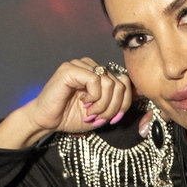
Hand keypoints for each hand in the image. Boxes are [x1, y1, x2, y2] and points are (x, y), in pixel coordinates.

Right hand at [0, 58, 134, 148]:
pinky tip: (83, 103)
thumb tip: (138, 96)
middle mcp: (91, 67)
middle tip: (99, 118)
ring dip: (103, 104)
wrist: (47, 121)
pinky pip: (95, 79)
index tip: (113, 118)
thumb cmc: (70, 116)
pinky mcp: (70, 69)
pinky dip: (93, 96)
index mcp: (99, 75)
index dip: (124, 103)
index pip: (125, 81)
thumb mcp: (102, 112)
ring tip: (90, 112)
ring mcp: (80, 65)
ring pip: (109, 81)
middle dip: (113, 107)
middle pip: (119, 83)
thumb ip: (117, 103)